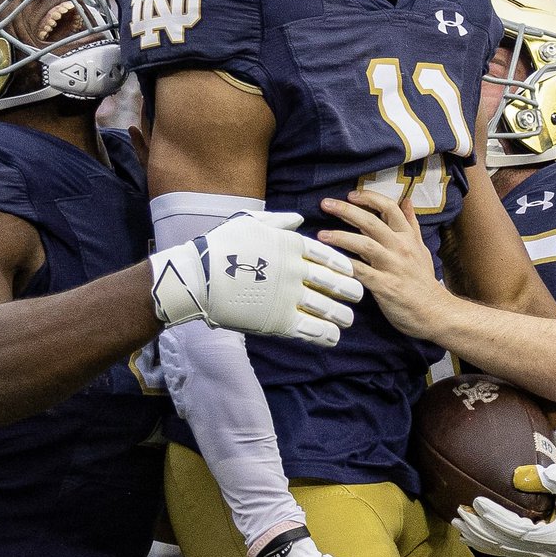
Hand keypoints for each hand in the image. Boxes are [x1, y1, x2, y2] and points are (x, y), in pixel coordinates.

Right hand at [149, 211, 362, 346]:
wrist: (198, 277)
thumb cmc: (222, 246)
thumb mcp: (251, 223)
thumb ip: (279, 222)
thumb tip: (299, 219)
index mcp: (291, 246)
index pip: (328, 256)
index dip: (342, 266)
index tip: (349, 272)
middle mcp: (296, 270)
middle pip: (334, 282)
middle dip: (350, 290)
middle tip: (357, 296)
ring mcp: (289, 296)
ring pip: (328, 308)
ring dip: (341, 315)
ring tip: (347, 319)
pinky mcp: (280, 321)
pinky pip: (312, 330)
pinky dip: (326, 335)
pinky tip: (333, 337)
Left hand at [318, 190, 450, 338]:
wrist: (435, 311)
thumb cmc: (423, 280)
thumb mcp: (421, 248)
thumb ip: (411, 225)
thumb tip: (406, 201)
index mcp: (407, 237)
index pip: (389, 207)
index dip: (369, 198)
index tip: (351, 195)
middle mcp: (400, 247)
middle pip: (371, 222)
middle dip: (346, 210)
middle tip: (325, 204)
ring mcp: (392, 266)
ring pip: (364, 244)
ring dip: (341, 237)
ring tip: (322, 234)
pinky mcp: (384, 286)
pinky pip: (361, 272)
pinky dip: (346, 264)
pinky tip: (331, 261)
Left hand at [453, 446, 555, 556]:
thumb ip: (554, 477)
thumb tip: (519, 476)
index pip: (521, 532)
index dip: (497, 518)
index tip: (476, 502)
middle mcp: (551, 552)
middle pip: (507, 544)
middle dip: (480, 529)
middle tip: (459, 513)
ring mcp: (543, 554)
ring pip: (504, 549)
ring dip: (479, 537)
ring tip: (457, 523)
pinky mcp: (536, 551)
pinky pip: (507, 548)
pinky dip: (486, 542)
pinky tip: (468, 535)